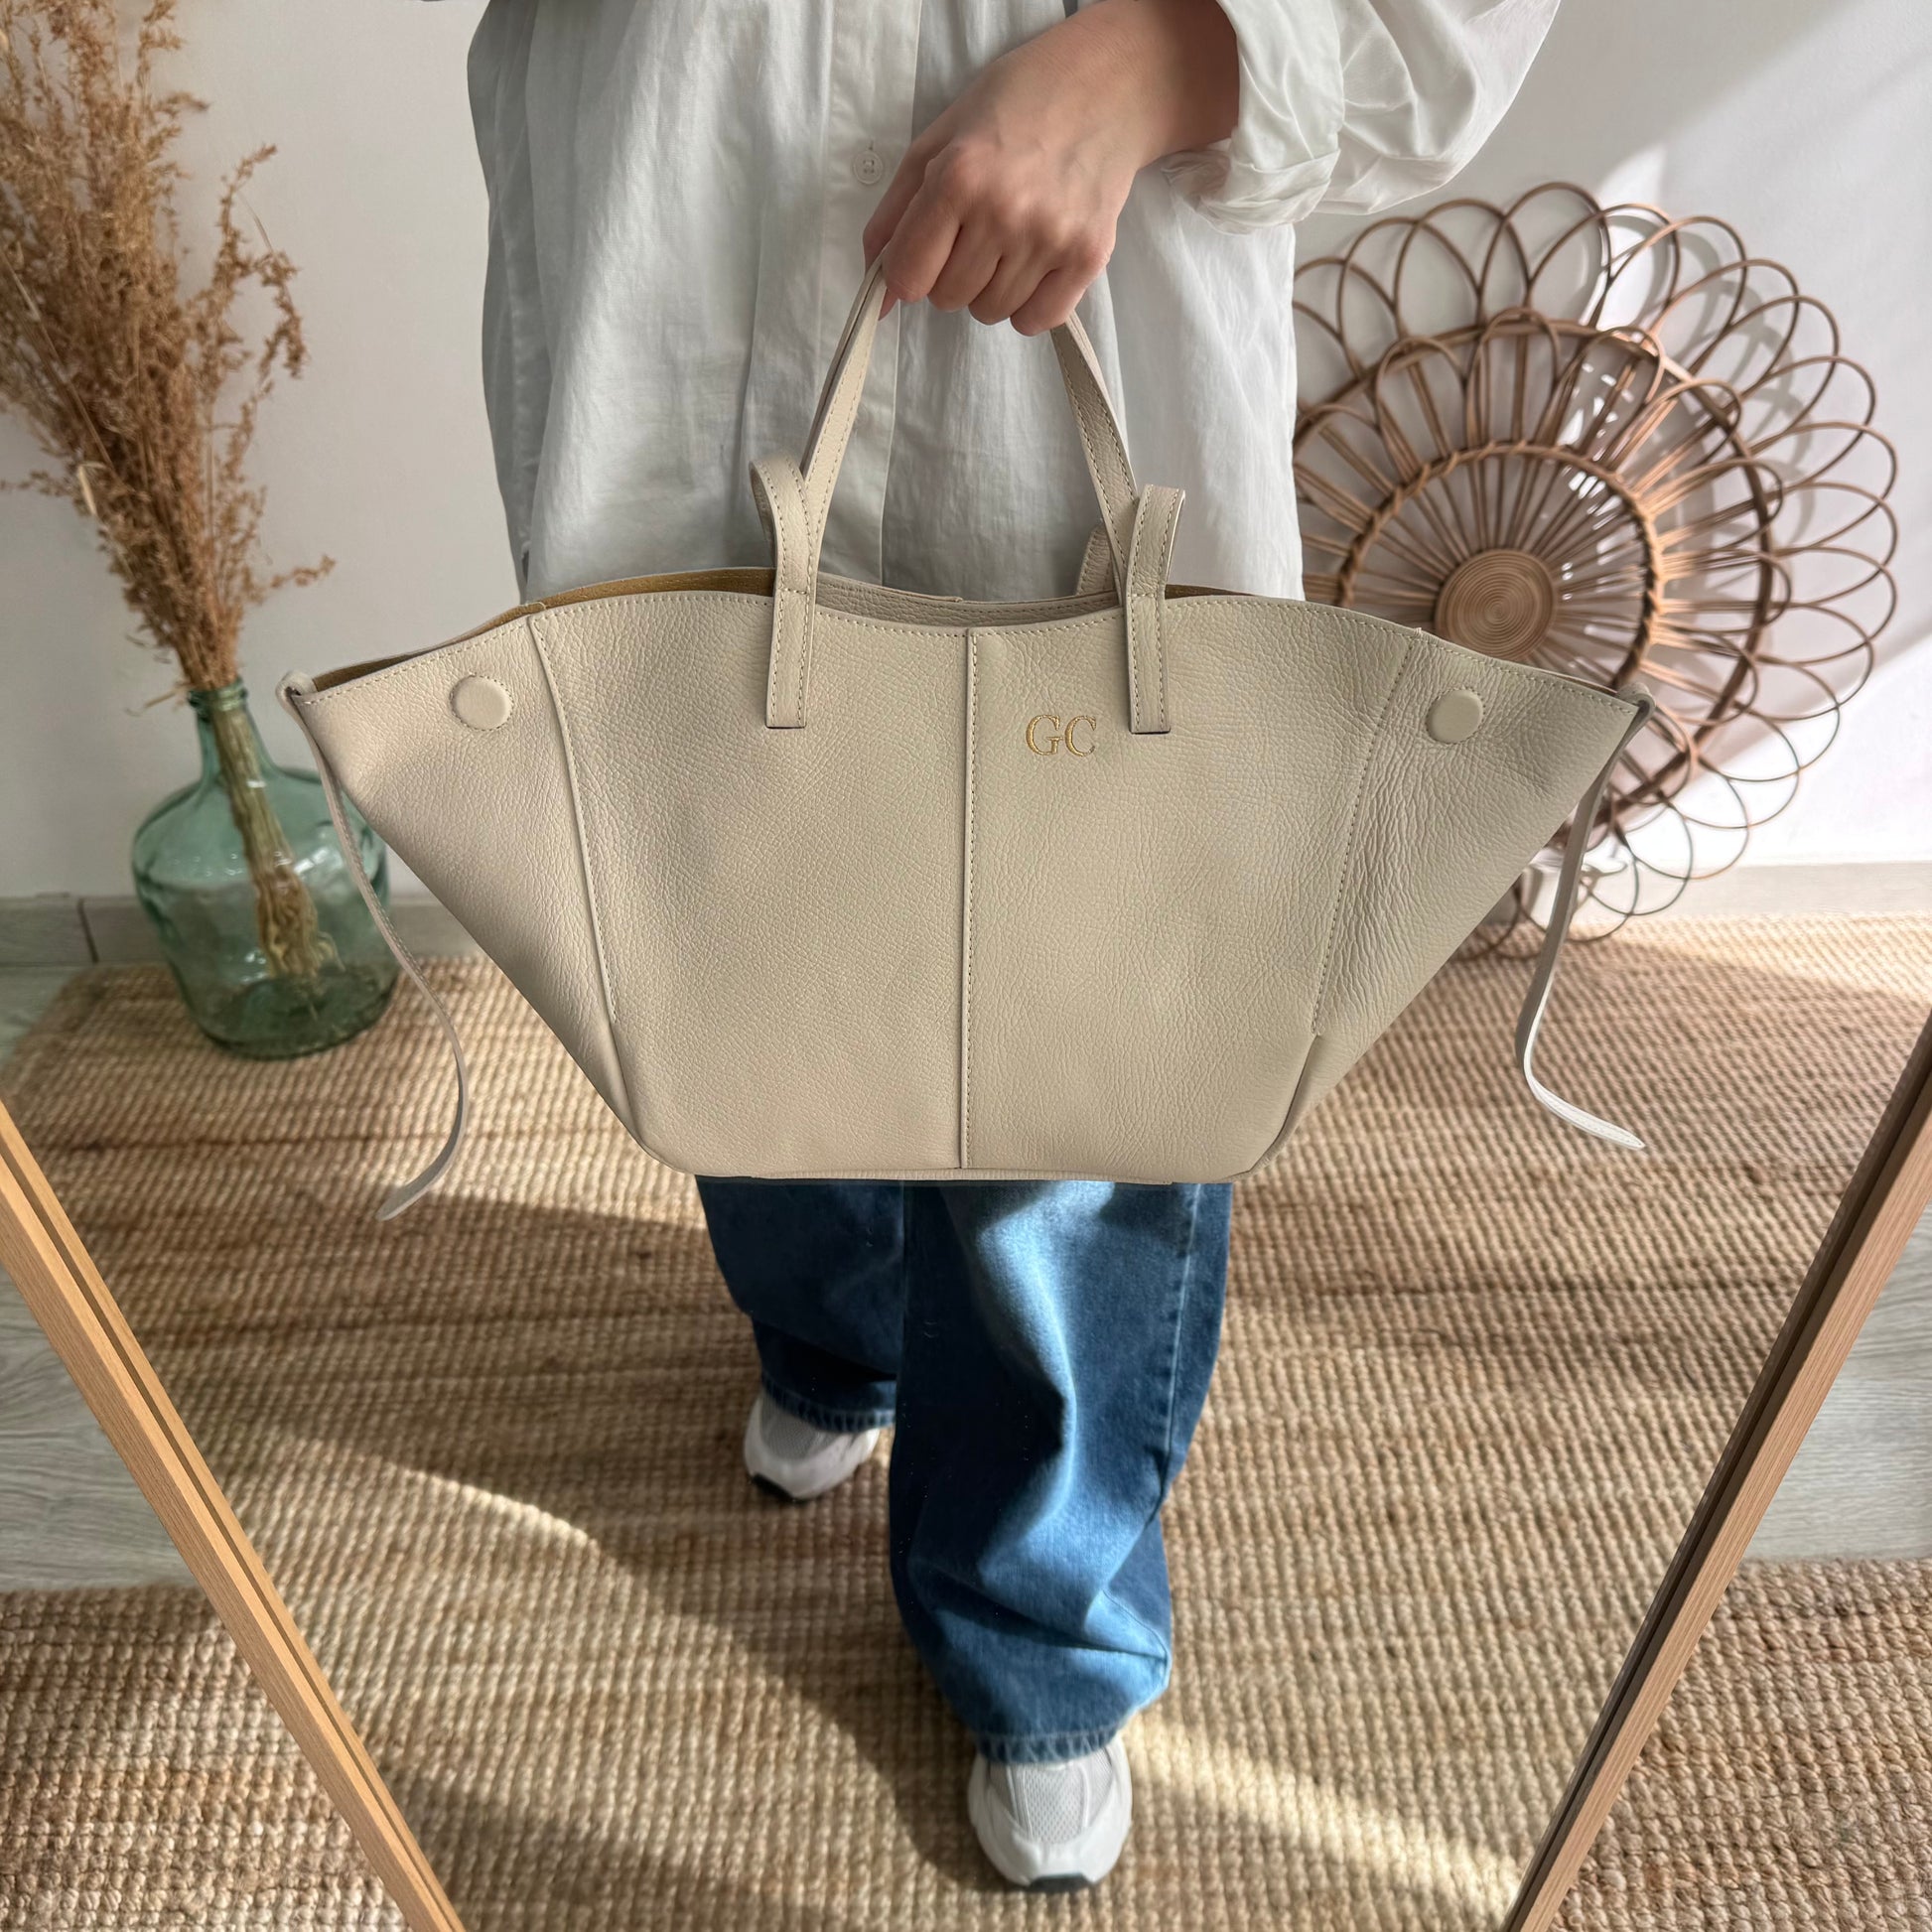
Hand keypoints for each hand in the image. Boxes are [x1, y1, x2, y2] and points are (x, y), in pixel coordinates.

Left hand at [861, 0, 1236, 335]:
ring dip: (992, 287)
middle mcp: (1003, 212)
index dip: (909, 271)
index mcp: (957, 177)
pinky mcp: (1087, 257)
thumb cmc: (1014, 108)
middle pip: (949, 298)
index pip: (909, 276)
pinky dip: (1029, 305)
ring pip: (991, 312)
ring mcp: (1049, 238)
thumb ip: (896, 216)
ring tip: (1012, 238)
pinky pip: (1036, 320)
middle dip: (953, 273)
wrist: (1104, 89)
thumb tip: (878, 297)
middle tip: (978, 230)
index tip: (926, 252)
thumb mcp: (939, 141)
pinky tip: (1036, 263)